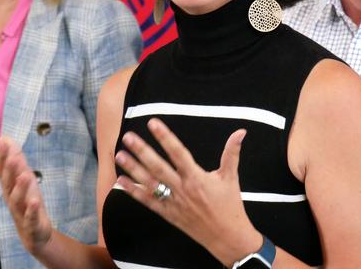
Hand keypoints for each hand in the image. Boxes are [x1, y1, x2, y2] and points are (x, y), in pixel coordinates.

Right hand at [0, 136, 51, 253]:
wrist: (34, 232)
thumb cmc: (27, 201)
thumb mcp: (23, 178)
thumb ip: (15, 159)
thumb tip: (6, 138)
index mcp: (9, 186)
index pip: (2, 169)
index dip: (2, 156)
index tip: (2, 140)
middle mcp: (12, 197)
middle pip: (8, 182)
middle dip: (10, 169)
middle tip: (13, 156)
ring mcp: (21, 211)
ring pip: (17, 199)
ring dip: (20, 187)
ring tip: (25, 175)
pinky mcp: (31, 223)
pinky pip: (30, 216)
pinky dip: (32, 209)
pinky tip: (35, 201)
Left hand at [114, 119, 261, 266]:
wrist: (227, 237)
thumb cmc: (230, 205)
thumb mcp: (231, 177)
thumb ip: (232, 153)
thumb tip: (241, 131)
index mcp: (197, 177)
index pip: (178, 152)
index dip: (165, 137)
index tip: (153, 123)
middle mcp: (182, 189)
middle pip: (158, 167)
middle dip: (142, 151)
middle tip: (128, 137)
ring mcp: (173, 202)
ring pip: (149, 183)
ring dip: (133, 169)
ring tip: (119, 155)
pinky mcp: (168, 214)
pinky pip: (148, 202)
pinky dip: (133, 192)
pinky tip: (120, 181)